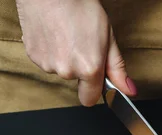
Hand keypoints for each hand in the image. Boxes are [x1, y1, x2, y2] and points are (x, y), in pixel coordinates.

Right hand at [16, 0, 136, 105]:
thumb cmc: (80, 5)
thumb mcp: (108, 37)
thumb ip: (117, 68)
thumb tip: (129, 91)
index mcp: (89, 68)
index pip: (89, 99)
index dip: (93, 89)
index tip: (95, 78)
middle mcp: (67, 71)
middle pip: (75, 81)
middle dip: (79, 68)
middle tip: (80, 42)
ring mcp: (48, 64)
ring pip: (60, 70)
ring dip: (63, 58)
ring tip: (65, 34)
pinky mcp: (33, 56)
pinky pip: (46, 61)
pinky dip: (49, 50)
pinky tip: (53, 33)